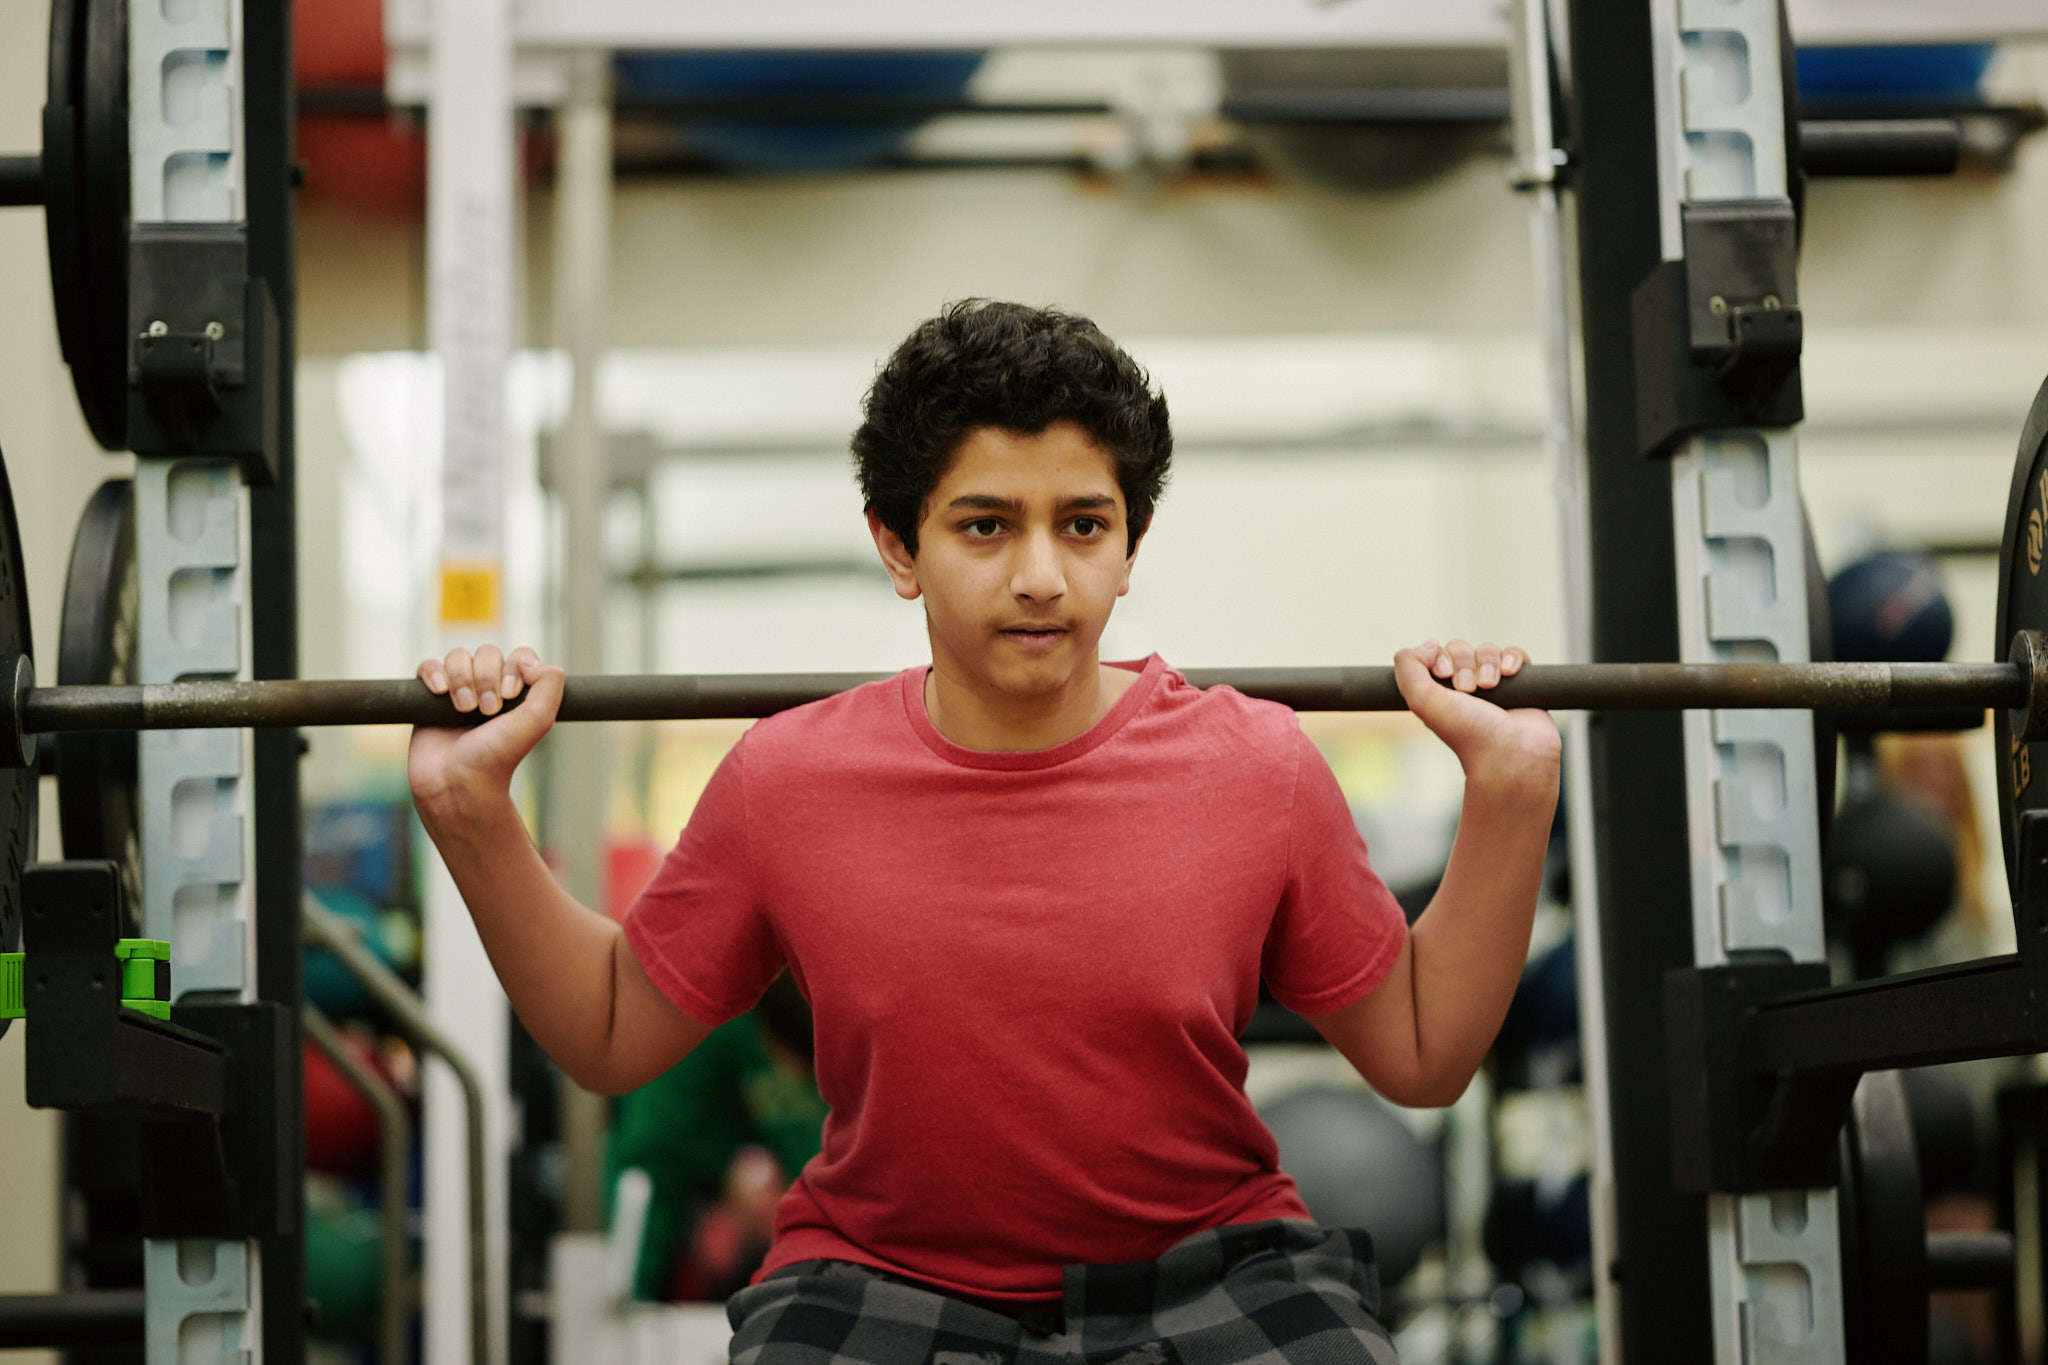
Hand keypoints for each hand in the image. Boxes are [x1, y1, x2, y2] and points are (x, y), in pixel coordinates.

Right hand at [407, 644, 563, 818]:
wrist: (457, 783)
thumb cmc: (497, 758)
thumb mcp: (537, 721)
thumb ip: (550, 685)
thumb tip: (530, 660)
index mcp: (517, 693)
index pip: (519, 655)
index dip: (513, 668)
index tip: (509, 697)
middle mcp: (490, 689)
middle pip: (487, 653)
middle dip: (486, 678)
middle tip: (486, 711)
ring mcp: (459, 691)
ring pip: (457, 656)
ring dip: (461, 679)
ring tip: (463, 709)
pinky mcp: (429, 698)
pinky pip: (429, 666)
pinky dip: (434, 673)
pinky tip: (440, 692)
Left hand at [1393, 638, 1560, 789]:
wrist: (1511, 753)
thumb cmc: (1467, 733)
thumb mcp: (1422, 700)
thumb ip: (1408, 667)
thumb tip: (1429, 643)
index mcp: (1439, 693)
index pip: (1437, 653)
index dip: (1441, 657)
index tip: (1445, 676)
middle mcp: (1465, 688)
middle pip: (1462, 649)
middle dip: (1465, 663)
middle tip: (1469, 690)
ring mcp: (1495, 685)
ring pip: (1488, 650)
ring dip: (1488, 663)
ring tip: (1490, 686)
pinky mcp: (1522, 685)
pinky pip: (1515, 654)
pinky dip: (1511, 658)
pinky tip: (1509, 673)